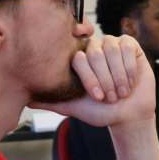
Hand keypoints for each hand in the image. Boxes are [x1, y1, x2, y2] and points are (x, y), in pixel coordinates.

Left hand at [30, 35, 154, 126]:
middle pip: (95, 54)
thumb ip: (52, 102)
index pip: (79, 59)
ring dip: (118, 76)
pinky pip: (127, 48)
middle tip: (110, 97)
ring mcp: (112, 44)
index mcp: (79, 58)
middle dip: (104, 80)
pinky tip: (131, 81)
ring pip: (111, 50)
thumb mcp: (74, 107)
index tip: (97, 97)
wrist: (128, 115)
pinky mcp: (130, 45)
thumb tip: (27, 100)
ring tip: (122, 92)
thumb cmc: (101, 111)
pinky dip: (130, 68)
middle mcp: (94, 47)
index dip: (90, 79)